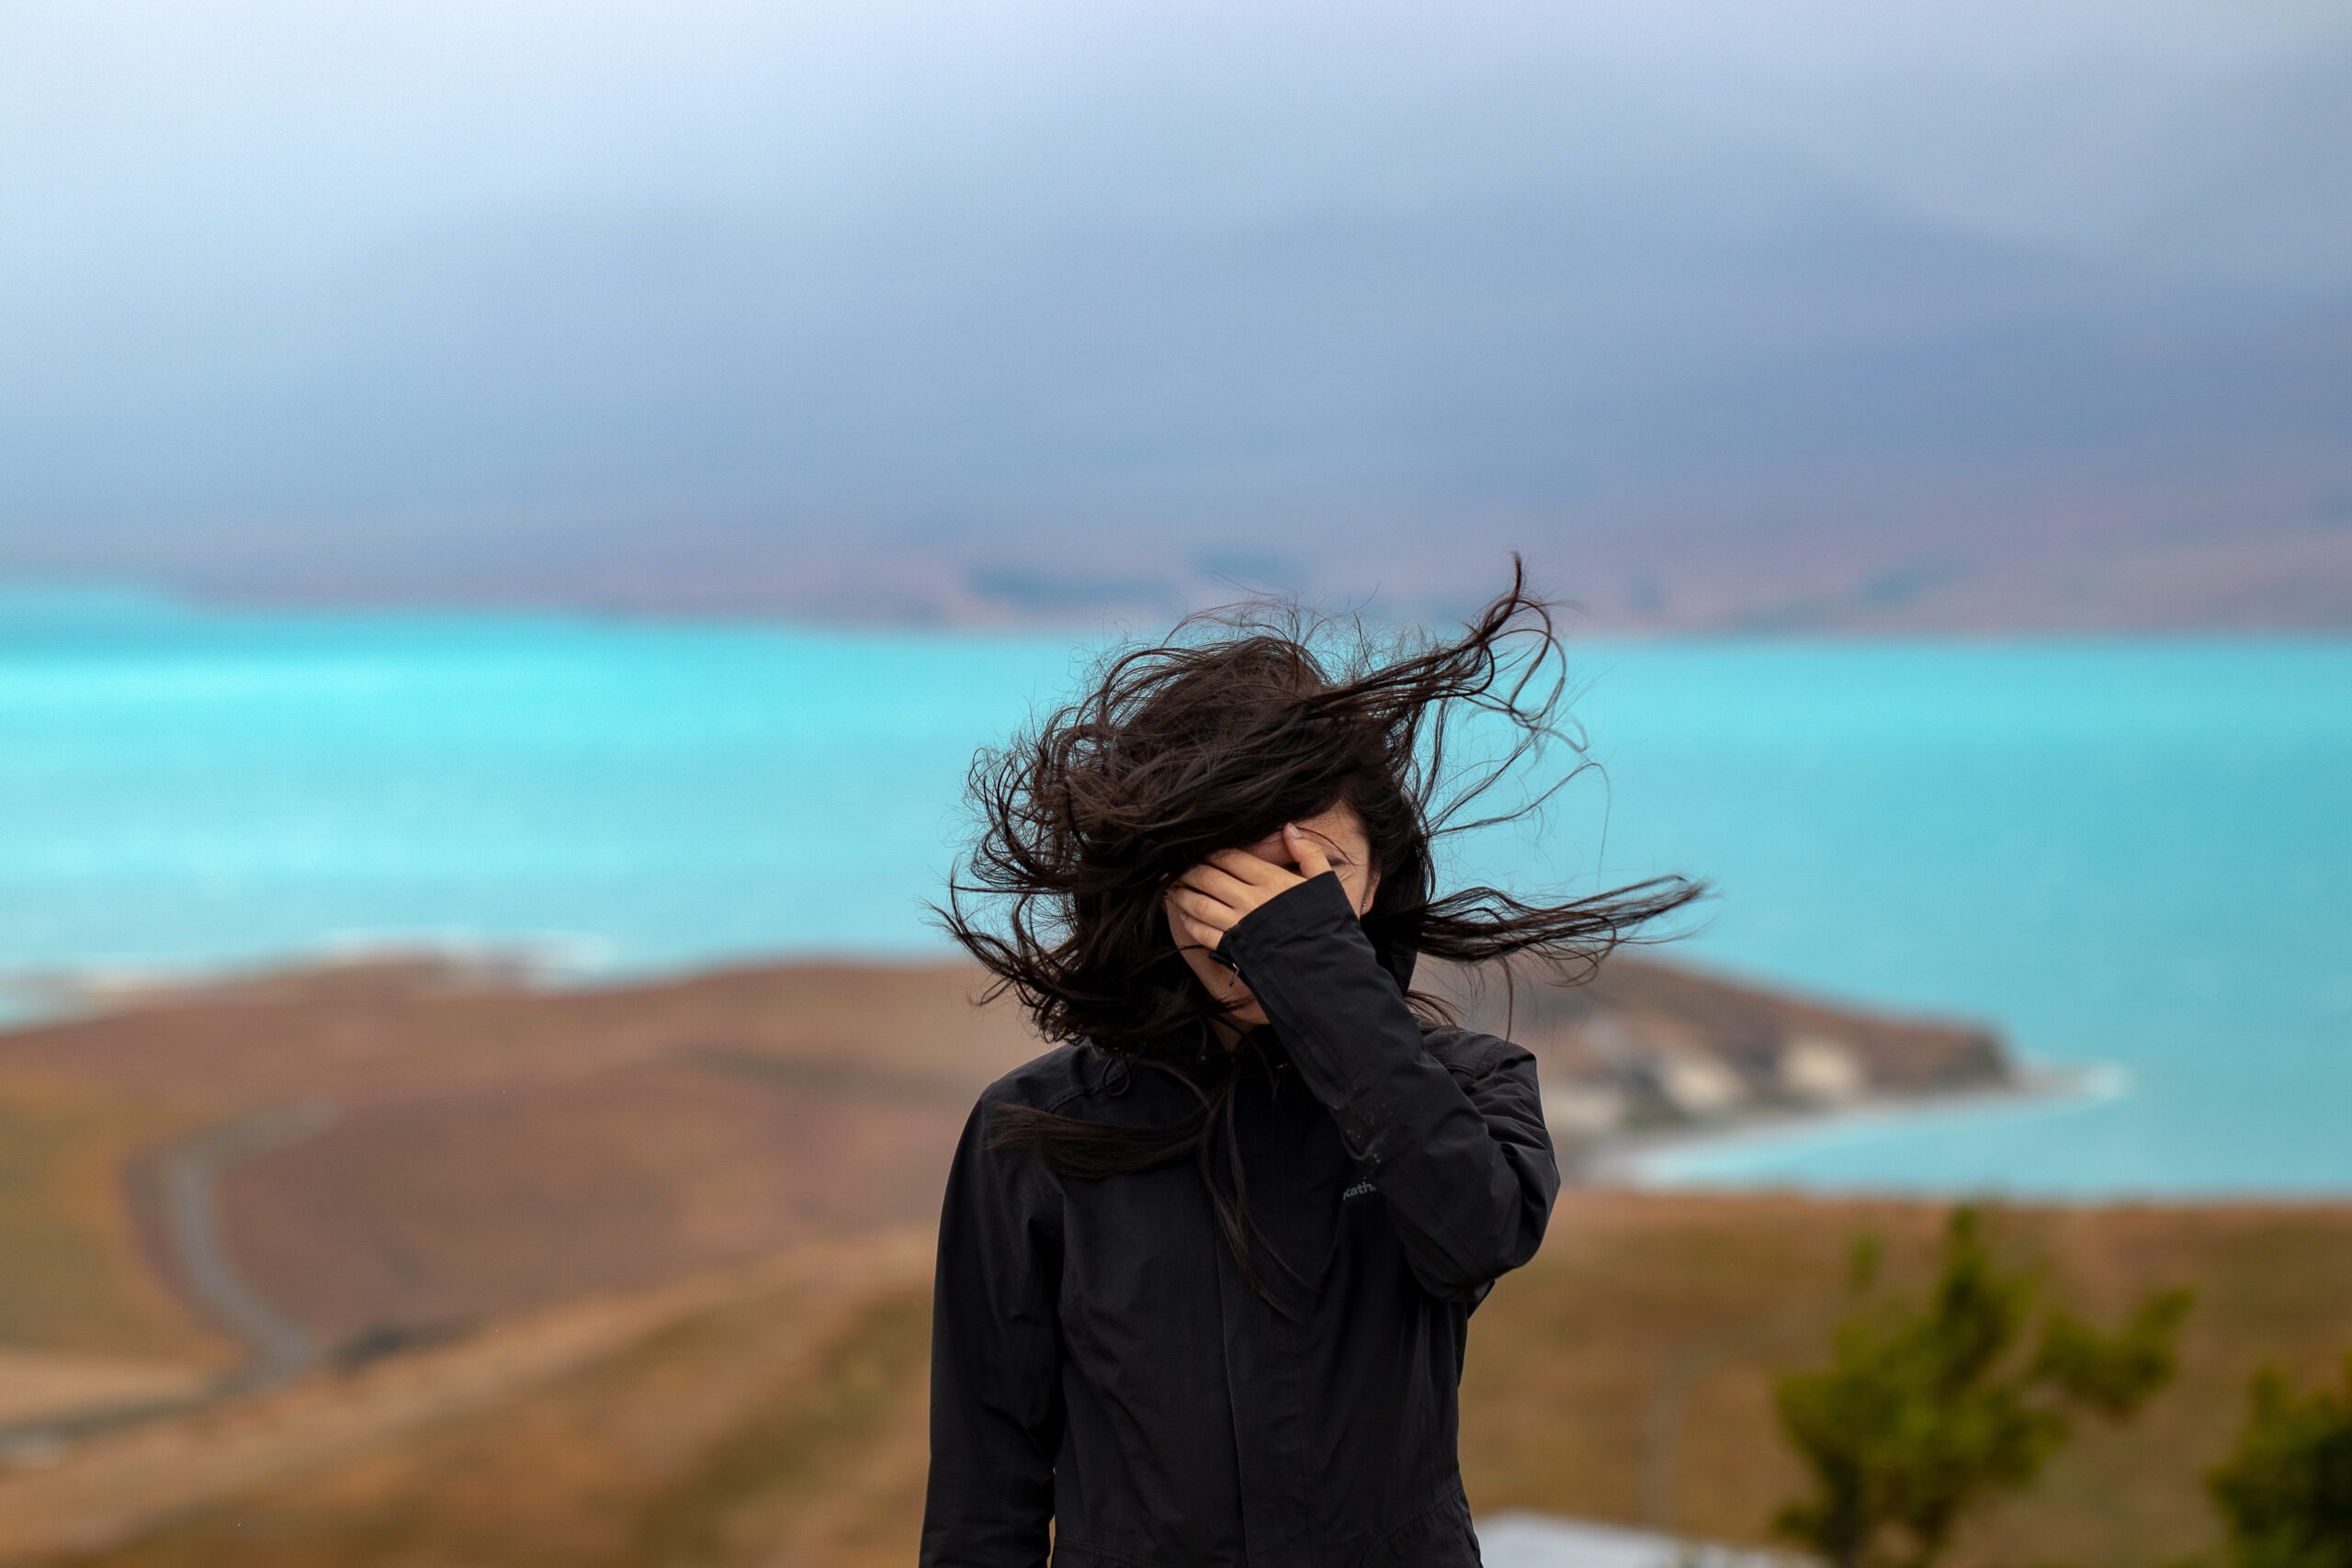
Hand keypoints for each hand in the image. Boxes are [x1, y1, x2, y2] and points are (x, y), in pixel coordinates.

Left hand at [1163, 822, 1333, 962]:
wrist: (1326, 969)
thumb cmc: (1327, 926)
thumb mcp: (1324, 884)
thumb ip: (1308, 853)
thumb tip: (1289, 827)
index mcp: (1270, 880)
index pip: (1230, 857)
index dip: (1211, 853)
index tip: (1200, 852)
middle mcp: (1250, 900)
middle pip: (1208, 876)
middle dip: (1190, 870)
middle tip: (1179, 868)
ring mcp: (1239, 925)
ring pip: (1199, 903)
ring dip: (1183, 894)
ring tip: (1176, 889)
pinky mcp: (1233, 949)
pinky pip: (1202, 931)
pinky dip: (1190, 922)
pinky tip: (1186, 918)